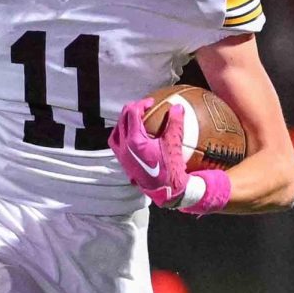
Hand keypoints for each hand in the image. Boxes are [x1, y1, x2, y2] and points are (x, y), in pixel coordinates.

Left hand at [109, 98, 230, 214]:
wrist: (165, 191)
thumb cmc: (170, 168)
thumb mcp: (174, 144)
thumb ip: (175, 124)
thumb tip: (177, 106)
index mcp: (134, 140)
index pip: (132, 114)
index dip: (141, 104)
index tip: (152, 102)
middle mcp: (124, 147)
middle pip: (121, 120)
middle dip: (131, 110)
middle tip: (144, 107)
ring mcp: (121, 155)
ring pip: (116, 132)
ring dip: (124, 122)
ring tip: (135, 118)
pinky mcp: (123, 162)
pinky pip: (117, 144)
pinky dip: (123, 135)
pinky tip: (134, 135)